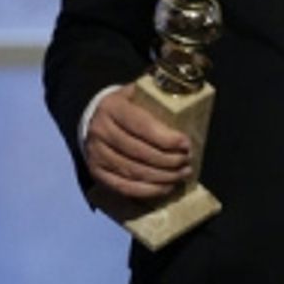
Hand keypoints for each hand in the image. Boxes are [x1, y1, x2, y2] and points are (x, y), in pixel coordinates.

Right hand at [85, 88, 191, 202]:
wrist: (96, 121)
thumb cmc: (127, 107)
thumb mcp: (137, 93)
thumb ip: (157, 92)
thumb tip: (186, 92)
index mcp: (112, 107)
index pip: (141, 125)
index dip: (166, 138)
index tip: (186, 144)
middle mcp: (100, 130)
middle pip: (139, 151)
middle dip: (169, 159)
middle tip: (188, 160)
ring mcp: (96, 154)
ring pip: (135, 171)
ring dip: (163, 176)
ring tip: (182, 173)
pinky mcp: (97, 173)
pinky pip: (126, 187)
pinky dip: (149, 190)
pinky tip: (167, 186)